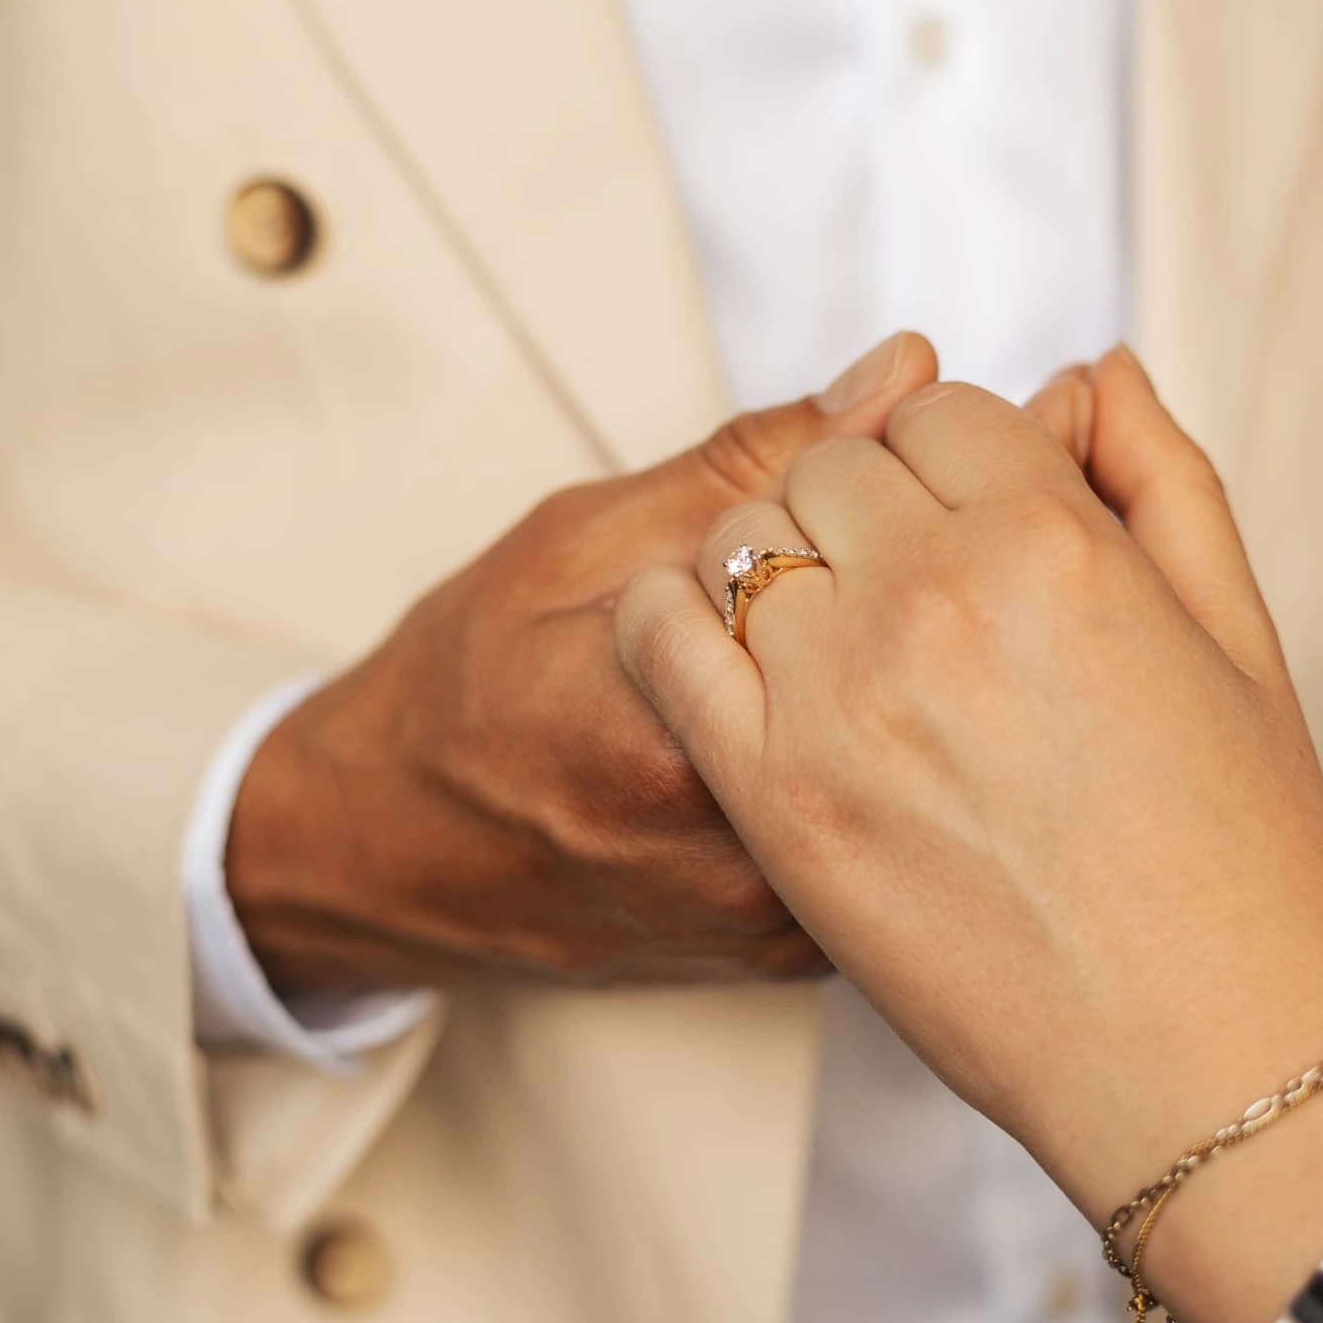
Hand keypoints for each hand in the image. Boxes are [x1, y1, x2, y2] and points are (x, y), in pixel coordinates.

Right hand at [225, 332, 938, 994]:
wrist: (390, 850)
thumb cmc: (466, 684)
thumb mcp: (582, 540)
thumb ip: (752, 462)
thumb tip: (904, 368)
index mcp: (680, 737)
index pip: (893, 598)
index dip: (920, 521)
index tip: (903, 486)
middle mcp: (739, 854)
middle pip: (922, 696)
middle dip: (931, 607)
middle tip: (882, 562)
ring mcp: (772, 922)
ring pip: (921, 775)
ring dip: (919, 691)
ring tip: (866, 638)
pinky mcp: (791, 954)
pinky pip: (895, 840)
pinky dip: (892, 768)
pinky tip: (855, 720)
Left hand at [618, 347, 1322, 1322]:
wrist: (1190, 1050)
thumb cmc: (1229, 856)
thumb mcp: (1236, 637)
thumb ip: (1161, 477)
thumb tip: (1091, 374)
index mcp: (1052, 539)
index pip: (941, 408)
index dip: (949, 450)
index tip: (955, 503)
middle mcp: (934, 597)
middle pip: (835, 463)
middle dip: (867, 496)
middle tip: (900, 571)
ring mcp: (839, 694)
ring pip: (744, 535)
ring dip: (778, 554)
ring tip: (826, 621)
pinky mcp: (769, 794)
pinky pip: (661, 636)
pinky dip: (667, 611)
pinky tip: (713, 637)